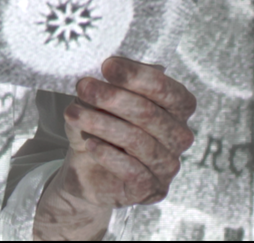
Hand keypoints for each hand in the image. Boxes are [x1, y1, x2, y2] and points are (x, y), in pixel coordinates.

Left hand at [32, 56, 196, 240]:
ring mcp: (168, 165)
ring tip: (74, 113)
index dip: (137, 76)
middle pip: (149, 113)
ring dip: (102, 124)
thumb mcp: (105, 99)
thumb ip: (116, 82)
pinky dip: (108, 155)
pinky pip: (132, 171)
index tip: (107, 65)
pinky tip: (90, 144)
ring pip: (138, 140)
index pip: (167, 89)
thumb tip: (114, 63)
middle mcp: (179, 136)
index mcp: (178, 108)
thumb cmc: (102, 125)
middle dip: (113, 98)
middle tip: (84, 86)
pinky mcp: (151, 189)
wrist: (87, 169)